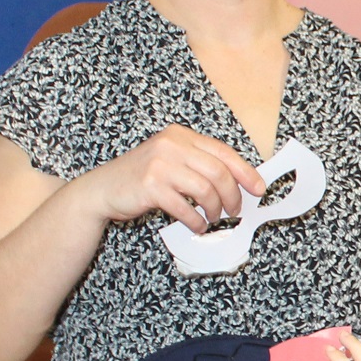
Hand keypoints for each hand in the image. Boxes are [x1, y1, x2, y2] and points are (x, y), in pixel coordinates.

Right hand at [84, 126, 263, 232]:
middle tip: (235, 211)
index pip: (223, 152)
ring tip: (214, 219)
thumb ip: (197, 165)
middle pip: (218, 172)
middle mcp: (171, 145)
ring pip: (205, 190)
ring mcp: (160, 164)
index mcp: (180, 136)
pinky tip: (197, 225)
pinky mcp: (151, 186)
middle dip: (232, 196)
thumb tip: (236, 183)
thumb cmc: (140, 179)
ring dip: (215, 210)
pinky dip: (196, 221)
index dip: (245, 171)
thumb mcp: (170, 161)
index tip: (258, 188)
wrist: (101, 190)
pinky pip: (186, 207)